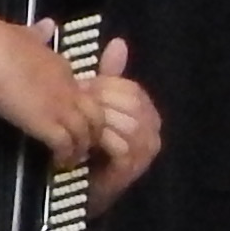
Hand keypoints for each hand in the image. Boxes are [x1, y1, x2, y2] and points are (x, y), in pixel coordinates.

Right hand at [0, 19, 102, 168]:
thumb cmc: (1, 41)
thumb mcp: (25, 33)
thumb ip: (37, 33)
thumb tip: (47, 25)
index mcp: (64, 68)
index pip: (83, 94)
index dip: (80, 110)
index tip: (73, 121)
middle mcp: (69, 89)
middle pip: (95, 115)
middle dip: (92, 133)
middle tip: (83, 145)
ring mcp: (60, 107)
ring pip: (85, 133)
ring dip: (81, 148)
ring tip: (73, 159)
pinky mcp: (46, 123)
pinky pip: (65, 144)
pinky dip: (65, 155)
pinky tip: (59, 162)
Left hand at [83, 34, 162, 207]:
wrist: (78, 188)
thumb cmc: (87, 145)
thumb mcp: (96, 106)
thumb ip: (108, 77)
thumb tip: (118, 42)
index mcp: (147, 112)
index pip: (130, 88)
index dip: (104, 85)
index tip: (80, 86)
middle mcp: (153, 130)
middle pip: (130, 103)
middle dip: (100, 100)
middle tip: (76, 101)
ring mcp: (146, 150)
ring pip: (127, 122)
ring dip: (99, 119)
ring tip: (78, 118)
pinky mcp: (133, 167)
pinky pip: (121, 144)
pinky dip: (101, 138)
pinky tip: (84, 137)